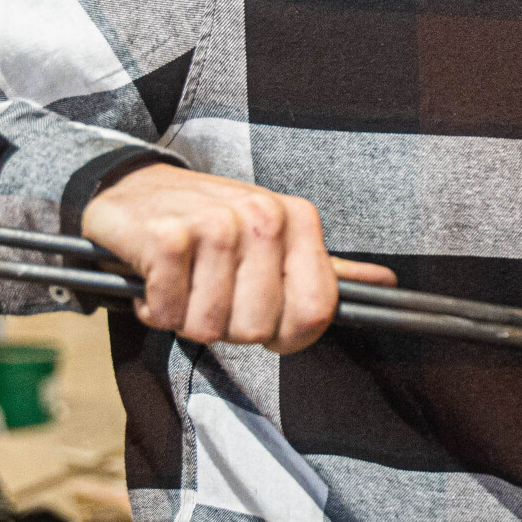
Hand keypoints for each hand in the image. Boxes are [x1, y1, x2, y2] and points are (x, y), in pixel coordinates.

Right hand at [80, 164, 394, 354]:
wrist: (135, 187)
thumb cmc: (210, 220)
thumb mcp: (275, 238)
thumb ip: (326, 268)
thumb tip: (386, 284)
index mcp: (298, 219)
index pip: (315, 313)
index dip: (286, 334)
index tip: (263, 321)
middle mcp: (262, 217)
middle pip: (257, 329)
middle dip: (227, 326)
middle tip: (209, 294)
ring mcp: (214, 225)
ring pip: (209, 326)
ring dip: (186, 317)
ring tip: (182, 284)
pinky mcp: (165, 238)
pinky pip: (168, 312)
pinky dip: (155, 309)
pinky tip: (155, 281)